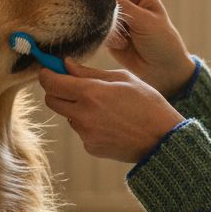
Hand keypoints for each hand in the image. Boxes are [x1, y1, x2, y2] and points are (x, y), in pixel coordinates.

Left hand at [38, 58, 185, 164]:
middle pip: (51, 100)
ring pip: (67, 115)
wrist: (163, 139)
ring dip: (76, 108)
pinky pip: (81, 131)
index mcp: (90, 93)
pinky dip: (89, 124)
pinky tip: (111, 122)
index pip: (51, 82)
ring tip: (104, 106)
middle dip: (57, 90)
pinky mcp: (91, 147)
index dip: (47, 74)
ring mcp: (85, 134)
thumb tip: (65, 64)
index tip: (51, 70)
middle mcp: (83, 114)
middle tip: (73, 85)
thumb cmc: (147, 103)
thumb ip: (89, 72)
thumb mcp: (122, 78)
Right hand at [103, 0, 196, 97]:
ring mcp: (114, 17)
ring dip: (106, 26)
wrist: (164, 72)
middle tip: (113, 23)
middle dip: (102, 8)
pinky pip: (96, 30)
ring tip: (125, 38)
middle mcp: (125, 0)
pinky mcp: (107, 33)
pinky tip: (123, 45)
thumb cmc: (162, 42)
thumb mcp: (145, 21)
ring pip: (95, 13)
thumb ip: (123, 6)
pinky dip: (106, 37)